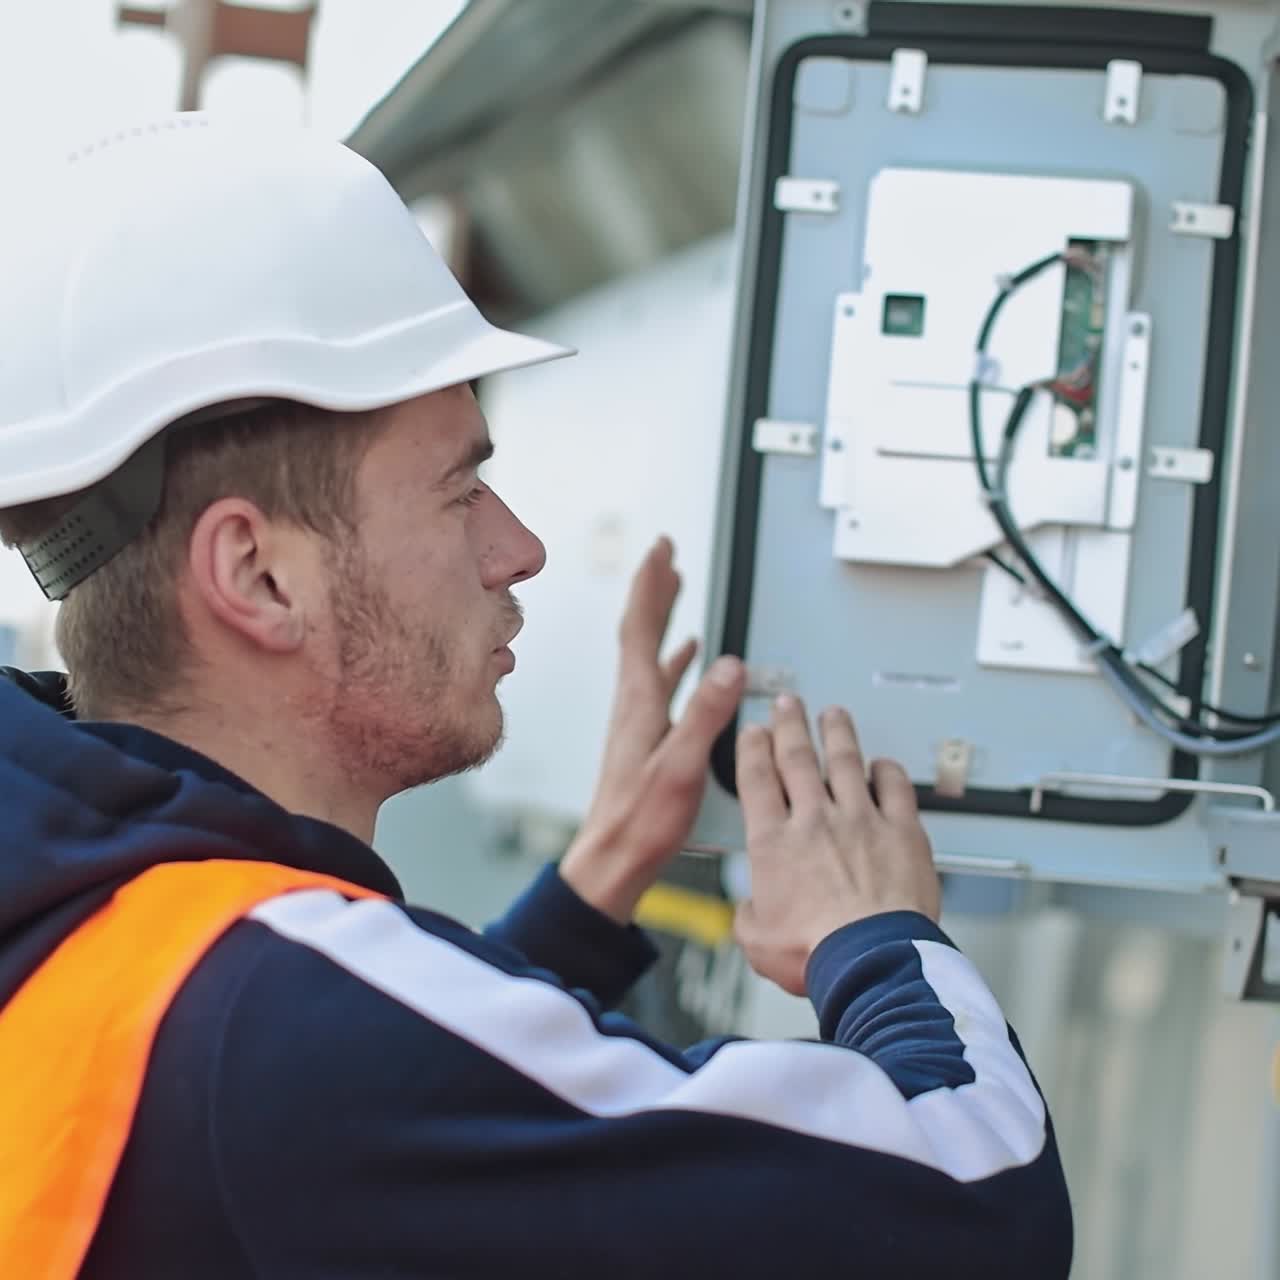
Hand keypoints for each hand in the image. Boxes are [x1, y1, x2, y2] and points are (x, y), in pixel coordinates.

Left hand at [560, 537, 745, 923]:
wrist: (612, 861)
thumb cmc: (640, 821)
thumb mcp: (681, 765)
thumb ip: (705, 714)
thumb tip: (728, 664)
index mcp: (640, 702)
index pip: (642, 627)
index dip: (651, 585)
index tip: (661, 549)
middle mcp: (634, 704)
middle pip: (642, 631)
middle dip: (656, 589)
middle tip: (668, 556)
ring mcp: (639, 721)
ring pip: (650, 654)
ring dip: (663, 618)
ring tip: (677, 591)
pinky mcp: (646, 740)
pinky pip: (661, 684)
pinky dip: (675, 662)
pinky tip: (689, 663)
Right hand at [733, 696, 939, 995]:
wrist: (871, 959)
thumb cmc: (816, 952)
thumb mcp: (758, 941)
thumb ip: (749, 917)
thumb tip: (750, 913)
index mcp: (774, 843)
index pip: (757, 778)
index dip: (753, 748)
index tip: (754, 732)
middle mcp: (814, 820)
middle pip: (797, 757)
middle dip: (789, 725)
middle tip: (787, 706)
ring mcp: (860, 820)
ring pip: (845, 760)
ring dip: (837, 733)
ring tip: (833, 715)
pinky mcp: (900, 831)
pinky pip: (895, 787)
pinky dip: (887, 770)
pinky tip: (883, 763)